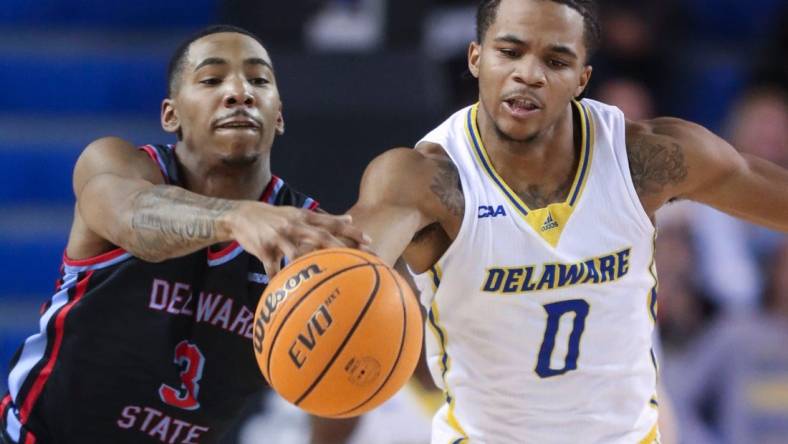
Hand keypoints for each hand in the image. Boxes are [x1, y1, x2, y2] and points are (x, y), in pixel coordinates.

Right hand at [227, 202, 370, 275]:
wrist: (241, 216)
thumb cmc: (276, 218)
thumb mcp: (299, 213)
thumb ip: (323, 218)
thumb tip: (349, 218)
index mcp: (304, 217)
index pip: (331, 223)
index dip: (351, 230)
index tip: (369, 241)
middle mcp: (294, 225)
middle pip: (320, 237)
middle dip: (340, 248)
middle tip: (358, 260)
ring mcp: (279, 238)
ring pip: (296, 254)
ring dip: (308, 266)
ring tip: (322, 280)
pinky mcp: (264, 250)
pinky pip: (272, 268)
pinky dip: (278, 280)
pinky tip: (283, 292)